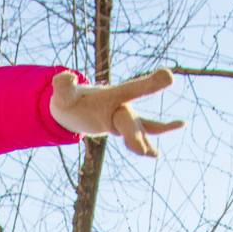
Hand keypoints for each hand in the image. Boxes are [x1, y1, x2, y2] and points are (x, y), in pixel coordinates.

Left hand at [49, 67, 183, 157]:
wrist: (71, 107)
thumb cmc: (69, 100)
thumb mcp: (62, 94)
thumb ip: (62, 85)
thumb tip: (67, 76)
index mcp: (112, 94)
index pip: (133, 89)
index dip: (150, 84)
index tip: (170, 77)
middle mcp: (123, 105)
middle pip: (131, 120)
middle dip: (135, 134)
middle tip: (142, 152)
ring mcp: (125, 116)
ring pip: (141, 128)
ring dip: (144, 140)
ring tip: (153, 155)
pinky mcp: (124, 128)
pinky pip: (141, 134)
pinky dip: (148, 144)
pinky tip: (155, 155)